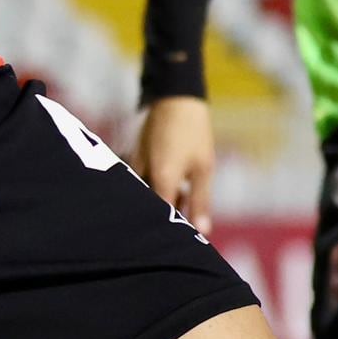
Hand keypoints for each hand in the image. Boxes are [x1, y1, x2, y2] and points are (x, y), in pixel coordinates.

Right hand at [132, 96, 215, 233]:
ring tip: (185, 193)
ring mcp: (135, 168)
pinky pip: (141, 185)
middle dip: (167, 218)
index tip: (184, 240)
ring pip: (146, 198)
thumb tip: (203, 231)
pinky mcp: (134, 161)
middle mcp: (142, 177)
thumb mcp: (203, 169)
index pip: (163, 220)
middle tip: (186, 215)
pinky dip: (156, 190)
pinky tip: (175, 184)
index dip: (172, 233)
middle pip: (151, 210)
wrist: (175, 98)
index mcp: (162, 180)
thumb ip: (200, 202)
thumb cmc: (193, 133)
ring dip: (164, 202)